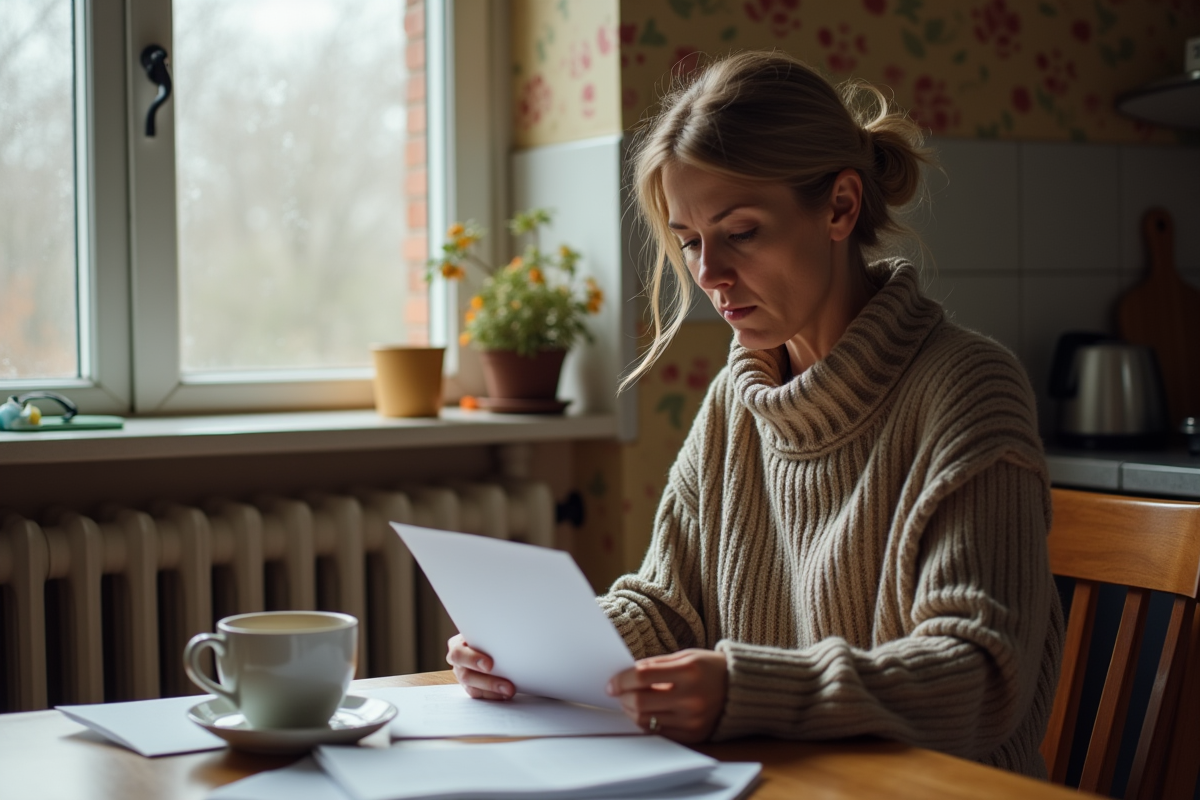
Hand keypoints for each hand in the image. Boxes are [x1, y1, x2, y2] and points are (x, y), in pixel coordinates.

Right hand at [445, 633, 514, 699]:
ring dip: (493, 691)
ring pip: (473, 689)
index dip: (472, 660)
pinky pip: (480, 696)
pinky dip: (493, 696)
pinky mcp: (471, 687)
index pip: (459, 654)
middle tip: (507, 686)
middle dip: (488, 682)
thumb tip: (509, 637)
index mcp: (456, 645)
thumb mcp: (484, 631)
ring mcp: (462, 676)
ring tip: (510, 691)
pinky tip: (505, 694)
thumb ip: (489, 636)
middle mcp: (457, 663)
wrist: (488, 641)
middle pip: (466, 676)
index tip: (489, 665)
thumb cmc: (486, 633)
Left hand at [605, 649, 727, 743]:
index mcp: (689, 672)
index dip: (621, 680)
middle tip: (619, 693)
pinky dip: (648, 723)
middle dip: (624, 698)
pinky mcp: (694, 735)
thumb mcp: (685, 657)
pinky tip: (647, 713)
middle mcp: (691, 698)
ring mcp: (693, 720)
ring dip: (632, 712)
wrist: (740, 689)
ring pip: (646, 721)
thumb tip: (626, 674)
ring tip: (632, 703)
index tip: (612, 683)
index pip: (642, 677)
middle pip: (641, 703)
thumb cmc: (709, 668)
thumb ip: (655, 665)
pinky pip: (660, 733)